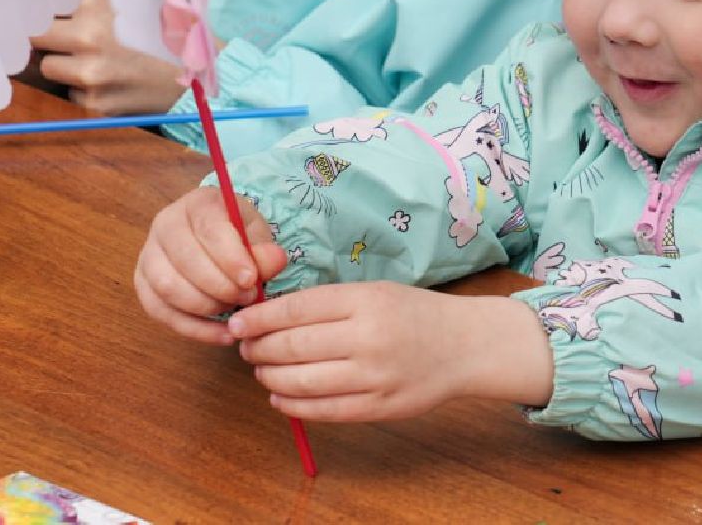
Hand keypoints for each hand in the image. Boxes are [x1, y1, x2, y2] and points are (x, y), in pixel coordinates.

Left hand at [31, 0, 185, 112]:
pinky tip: (112, 82)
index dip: (42, 9)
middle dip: (43, 37)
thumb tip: (52, 0)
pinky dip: (84, 88)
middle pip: (34, 35)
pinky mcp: (96, 103)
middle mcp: (90, 36)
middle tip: (56, 39)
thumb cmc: (171, 34)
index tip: (40, 14)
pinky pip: (71, 93)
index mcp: (98, 3)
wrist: (203, 75)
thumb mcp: (137, 0)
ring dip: (62, 65)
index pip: (43, 2)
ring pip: (48, 68)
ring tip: (92, 62)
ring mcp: (90, 73)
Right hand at [134, 186, 287, 344]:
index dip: (230, 257)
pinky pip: (161, 313)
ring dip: (205, 306)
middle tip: (248, 298)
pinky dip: (194, 329)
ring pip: (168, 287)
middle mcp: (165, 225)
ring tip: (235, 311)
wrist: (216, 240)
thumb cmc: (238, 235)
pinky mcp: (143, 286)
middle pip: (184, 260)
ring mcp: (148, 255)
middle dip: (220, 285)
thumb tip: (273, 261)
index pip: (208, 228)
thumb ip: (265, 249)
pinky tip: (223, 335)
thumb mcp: (257, 234)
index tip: (251, 279)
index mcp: (197, 203)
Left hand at [230, 285, 553, 422]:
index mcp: (367, 300)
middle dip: (259, 348)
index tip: (237, 323)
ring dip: (270, 376)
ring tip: (261, 369)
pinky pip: (322, 410)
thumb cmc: (413, 313)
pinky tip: (280, 394)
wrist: (464, 345)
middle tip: (246, 347)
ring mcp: (374, 376)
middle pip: (293, 346)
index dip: (259, 319)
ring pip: (301, 381)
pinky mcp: (378, 407)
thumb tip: (269, 316)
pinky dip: (292, 404)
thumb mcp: (375, 291)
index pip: (297, 309)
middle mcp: (369, 337)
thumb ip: (328, 303)